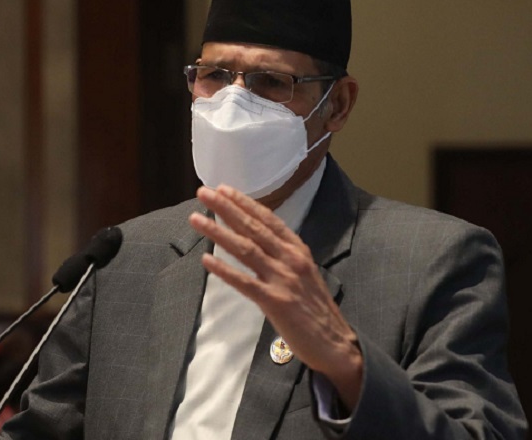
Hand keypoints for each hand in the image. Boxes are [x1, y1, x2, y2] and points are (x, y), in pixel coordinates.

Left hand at [189, 185, 362, 408]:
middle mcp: (291, 259)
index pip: (268, 219)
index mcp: (298, 250)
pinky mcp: (275, 301)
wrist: (334, 342)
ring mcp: (283, 279)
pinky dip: (224, 270)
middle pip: (253, 228)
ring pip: (245, 249)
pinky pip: (244, 282)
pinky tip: (206, 260)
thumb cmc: (315, 308)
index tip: (223, 189)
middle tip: (204, 193)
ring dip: (218, 232)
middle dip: (226, 208)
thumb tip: (257, 239)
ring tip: (196, 219)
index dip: (244, 203)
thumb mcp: (304, 272)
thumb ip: (283, 255)